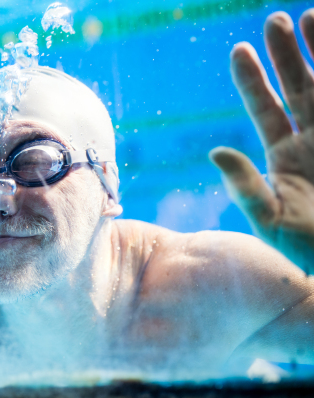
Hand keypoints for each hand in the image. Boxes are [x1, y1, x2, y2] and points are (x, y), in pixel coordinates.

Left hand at [210, 10, 313, 272]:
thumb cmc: (309, 251)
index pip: (265, 110)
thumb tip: (214, 152)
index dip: (253, 81)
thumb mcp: (271, 220)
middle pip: (298, 88)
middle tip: (274, 21)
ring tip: (309, 15)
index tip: (239, 50)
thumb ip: (245, 187)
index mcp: (286, 158)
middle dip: (287, 55)